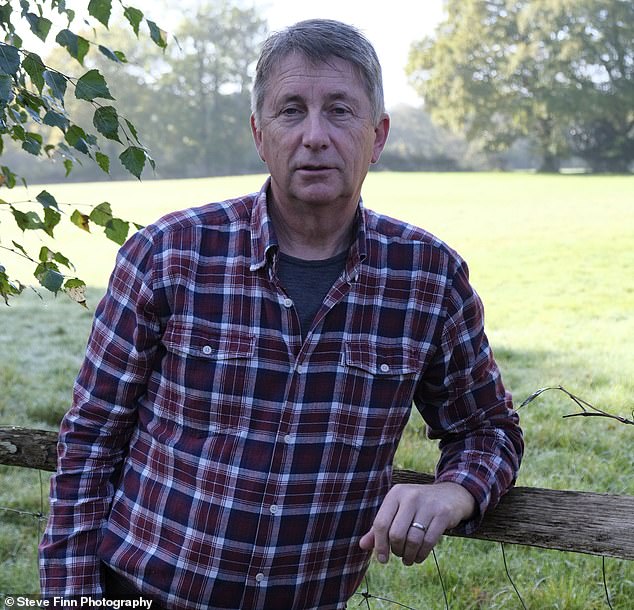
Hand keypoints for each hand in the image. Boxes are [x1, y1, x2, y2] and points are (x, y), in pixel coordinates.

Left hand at [358, 482, 475, 565]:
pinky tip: (419, 556)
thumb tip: (362, 546)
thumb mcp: (397, 511)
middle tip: (399, 554)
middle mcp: (410, 496)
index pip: (381, 523)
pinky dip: (421, 554)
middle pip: (396, 534)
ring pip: (413, 540)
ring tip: (409, 558)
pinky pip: (429, 541)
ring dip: (409, 555)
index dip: (379, 545)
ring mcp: (428, 504)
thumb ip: (379, 528)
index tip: (382, 559)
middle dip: (396, 550)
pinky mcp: (443, 514)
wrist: (450, 496)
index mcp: (395, 494)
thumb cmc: (417, 507)